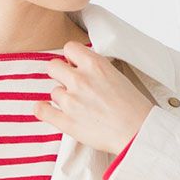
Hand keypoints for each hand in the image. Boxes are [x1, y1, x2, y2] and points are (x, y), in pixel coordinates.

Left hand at [33, 41, 154, 154]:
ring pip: (54, 92)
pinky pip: (41, 110)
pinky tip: (47, 111)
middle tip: (69, 85)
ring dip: (62, 98)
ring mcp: (71, 101)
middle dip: (60, 74)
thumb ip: (94, 69)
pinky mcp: (65, 121)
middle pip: (53, 66)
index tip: (74, 66)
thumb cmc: (132, 106)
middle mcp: (80, 79)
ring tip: (78, 107)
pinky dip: (43, 110)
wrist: (137, 131)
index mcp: (95, 64)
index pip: (69, 48)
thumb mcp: (116, 75)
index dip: (71, 58)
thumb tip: (77, 66)